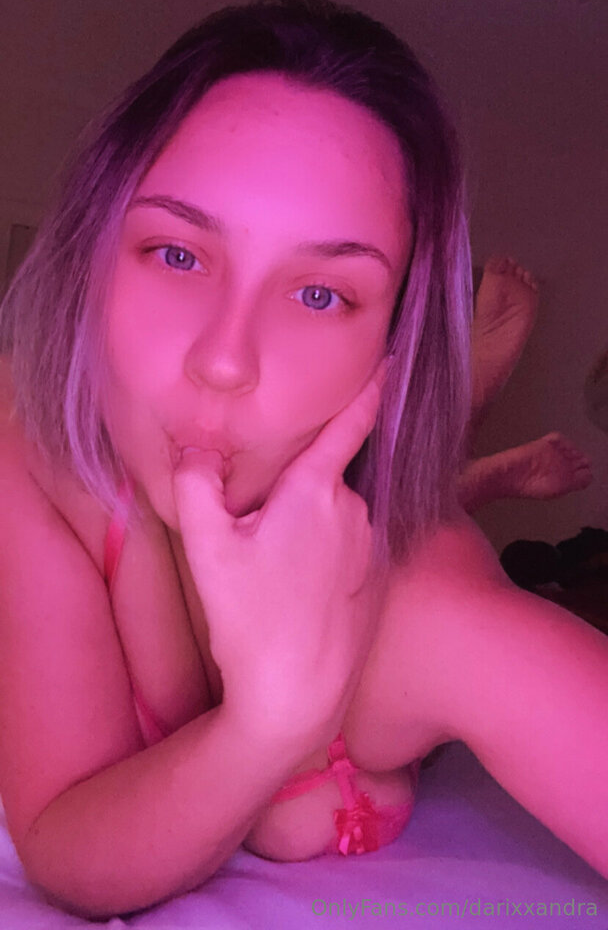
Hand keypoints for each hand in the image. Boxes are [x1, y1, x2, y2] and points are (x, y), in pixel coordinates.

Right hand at [172, 360, 389, 752]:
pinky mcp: (376, 581)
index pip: (349, 425)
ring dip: (306, 529)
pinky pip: (347, 549)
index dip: (369, 390)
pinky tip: (298, 596)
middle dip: (291, 494)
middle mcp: (354, 510)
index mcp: (316, 491)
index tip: (392, 359)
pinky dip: (325, 557)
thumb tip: (197, 448)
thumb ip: (196, 484)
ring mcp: (370, 547)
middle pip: (319, 480)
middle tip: (254, 540)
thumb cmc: (250, 619)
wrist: (297, 696)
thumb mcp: (207, 547)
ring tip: (273, 578)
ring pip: (333, 516)